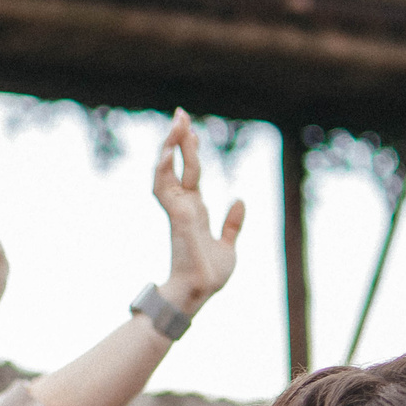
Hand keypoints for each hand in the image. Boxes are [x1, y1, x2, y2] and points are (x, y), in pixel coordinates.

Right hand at [152, 110, 246, 316]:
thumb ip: (232, 224)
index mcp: (195, 211)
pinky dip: (165, 169)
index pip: (190, 173)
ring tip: (176, 122)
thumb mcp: (228, 245)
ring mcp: (178, 210)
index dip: (189, 151)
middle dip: (179, 139)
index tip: (191, 130)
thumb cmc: (210, 275)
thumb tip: (240, 200)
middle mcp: (184, 207)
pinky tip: (167, 151)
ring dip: (171, 146)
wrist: (199, 292)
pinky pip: (166, 188)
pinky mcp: (178, 217)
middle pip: (178, 165)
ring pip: (168, 171)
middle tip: (180, 112)